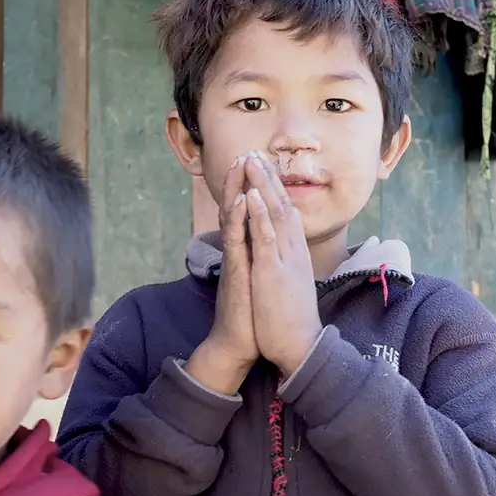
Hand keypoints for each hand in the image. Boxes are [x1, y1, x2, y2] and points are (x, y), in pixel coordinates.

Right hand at [186, 154, 257, 394]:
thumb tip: (262, 241)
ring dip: (235, 190)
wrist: (239, 344)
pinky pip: (235, 243)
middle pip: (237, 207)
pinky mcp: (235, 274)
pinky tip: (239, 201)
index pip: (248, 212)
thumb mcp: (257, 277)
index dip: (253, 187)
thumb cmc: (250, 313)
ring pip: (233, 219)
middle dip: (241, 179)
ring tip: (240, 164)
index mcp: (246, 251)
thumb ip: (256, 257)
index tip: (258, 162)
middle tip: (245, 151)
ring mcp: (235, 261)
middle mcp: (238, 252)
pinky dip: (237, 220)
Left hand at [245, 154, 322, 377]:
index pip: (288, 214)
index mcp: (296, 255)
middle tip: (255, 153)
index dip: (275, 190)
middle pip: (283, 205)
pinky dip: (258, 214)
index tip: (264, 169)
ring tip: (251, 161)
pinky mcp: (272, 271)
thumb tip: (283, 254)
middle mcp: (293, 251)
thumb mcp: (289, 286)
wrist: (298, 348)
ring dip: (262, 185)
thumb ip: (287, 266)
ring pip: (275, 213)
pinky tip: (249, 195)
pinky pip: (265, 236)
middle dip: (268, 178)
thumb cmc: (290, 321)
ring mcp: (284, 259)